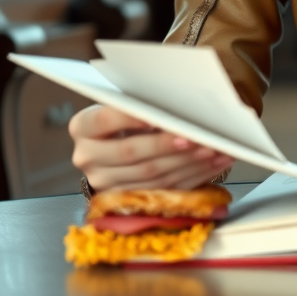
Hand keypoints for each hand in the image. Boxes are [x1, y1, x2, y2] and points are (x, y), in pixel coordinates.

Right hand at [69, 105, 234, 192]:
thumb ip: (142, 101)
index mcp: (83, 126)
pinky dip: (193, 175)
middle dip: (167, 144)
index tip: (155, 116)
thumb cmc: (128, 111)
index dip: (130, 118)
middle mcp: (87, 156)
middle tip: (195, 137)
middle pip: (130, 151)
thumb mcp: (126, 101)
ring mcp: (104, 181)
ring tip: (213, 150)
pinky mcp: (126, 197)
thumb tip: (181, 98)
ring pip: (149, 174)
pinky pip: (163, 188)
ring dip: (186, 162)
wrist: (114, 142)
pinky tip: (213, 164)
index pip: (104, 120)